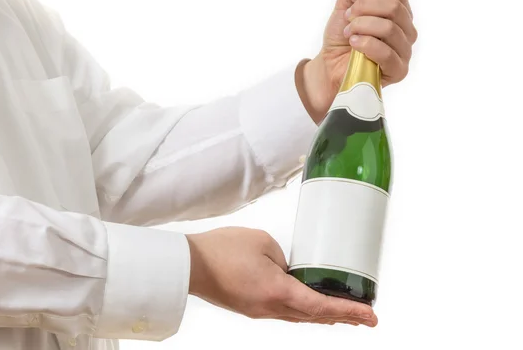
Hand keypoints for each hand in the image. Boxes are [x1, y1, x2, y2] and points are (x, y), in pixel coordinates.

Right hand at [186, 227, 377, 326]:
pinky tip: (307, 306)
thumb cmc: (221, 250)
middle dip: (343, 317)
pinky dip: (303, 312)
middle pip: (314, 317)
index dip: (349, 311)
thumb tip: (288, 270)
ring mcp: (259, 311)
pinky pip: (284, 313)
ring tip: (344, 315)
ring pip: (300, 318)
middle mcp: (270, 307)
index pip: (321, 306)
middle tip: (365, 318)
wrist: (190, 265)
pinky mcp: (250, 307)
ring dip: (323, 317)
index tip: (370, 315)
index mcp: (277, 291)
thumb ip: (284, 258)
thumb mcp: (262, 242)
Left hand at [297, 0, 417, 122]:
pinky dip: (365, 44)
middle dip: (363, 8)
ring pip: (389, 27)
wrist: (329, 67)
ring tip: (349, 33)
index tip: (351, 0)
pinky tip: (354, 44)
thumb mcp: (344, 6)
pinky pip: (387, 52)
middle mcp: (407, 30)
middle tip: (348, 18)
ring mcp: (405, 51)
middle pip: (393, 6)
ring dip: (361, 26)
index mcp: (399, 12)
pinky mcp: (398, 71)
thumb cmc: (341, 39)